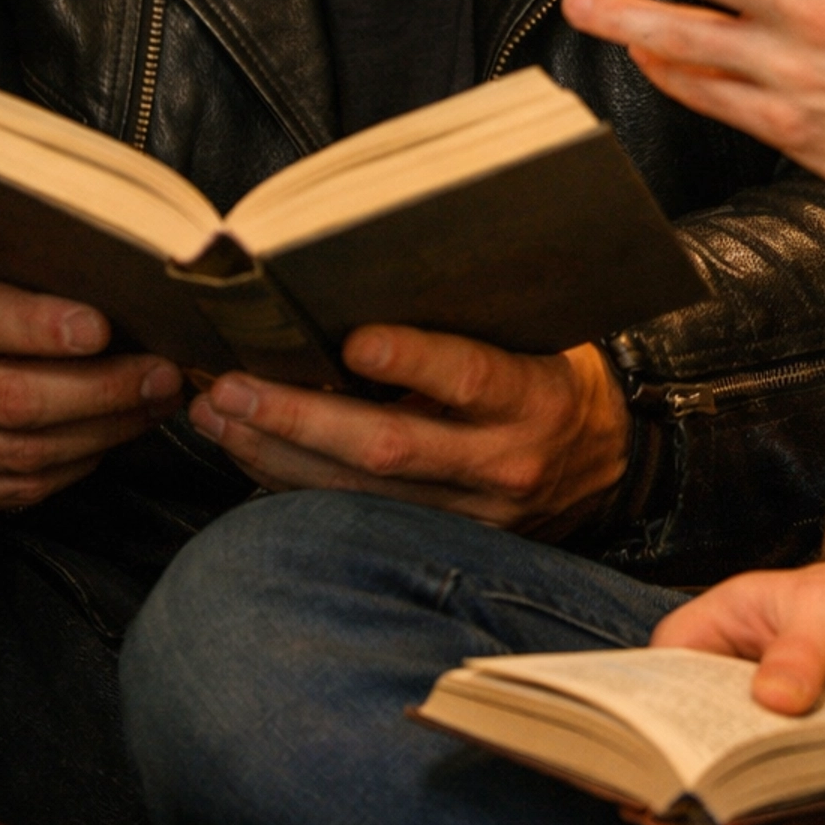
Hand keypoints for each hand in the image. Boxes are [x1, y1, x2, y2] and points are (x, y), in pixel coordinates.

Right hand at [0, 233, 183, 514]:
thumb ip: (5, 262)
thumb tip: (106, 262)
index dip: (36, 325)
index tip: (100, 326)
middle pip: (12, 399)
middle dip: (102, 390)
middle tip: (163, 373)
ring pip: (25, 452)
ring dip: (104, 431)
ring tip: (156, 402)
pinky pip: (17, 486)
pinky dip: (76, 464)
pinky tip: (112, 435)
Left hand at [188, 324, 629, 531]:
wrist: (605, 461)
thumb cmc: (552, 372)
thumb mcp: (534, 334)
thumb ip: (464, 320)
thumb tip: (355, 283)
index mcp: (533, 396)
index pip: (471, 377)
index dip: (413, 361)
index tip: (354, 341)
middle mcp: (502, 462)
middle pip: (391, 448)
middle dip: (300, 418)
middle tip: (233, 387)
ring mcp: (471, 513)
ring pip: (359, 491)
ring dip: (276, 453)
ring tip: (218, 414)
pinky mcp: (444, 541)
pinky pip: (356, 515)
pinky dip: (293, 482)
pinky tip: (246, 450)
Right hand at [653, 556, 824, 824]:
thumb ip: (800, 648)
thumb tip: (774, 699)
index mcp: (690, 660)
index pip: (647, 720)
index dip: (661, 760)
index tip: (696, 785)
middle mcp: (707, 727)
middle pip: (690, 799)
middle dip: (736, 812)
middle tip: (782, 797)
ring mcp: (747, 773)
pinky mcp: (790, 804)